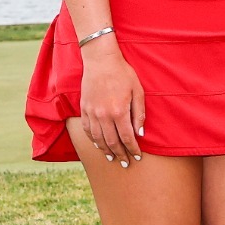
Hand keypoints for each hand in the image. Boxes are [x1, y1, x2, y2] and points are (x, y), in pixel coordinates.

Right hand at [79, 37, 144, 167]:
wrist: (100, 61)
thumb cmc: (123, 74)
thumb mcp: (138, 91)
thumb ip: (139, 114)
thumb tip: (140, 133)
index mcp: (119, 111)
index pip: (127, 137)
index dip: (133, 149)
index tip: (137, 157)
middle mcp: (103, 115)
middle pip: (112, 141)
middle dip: (120, 154)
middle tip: (126, 163)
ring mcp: (91, 112)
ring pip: (98, 138)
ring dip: (106, 150)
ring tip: (112, 158)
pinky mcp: (84, 109)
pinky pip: (87, 130)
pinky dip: (93, 140)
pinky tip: (98, 145)